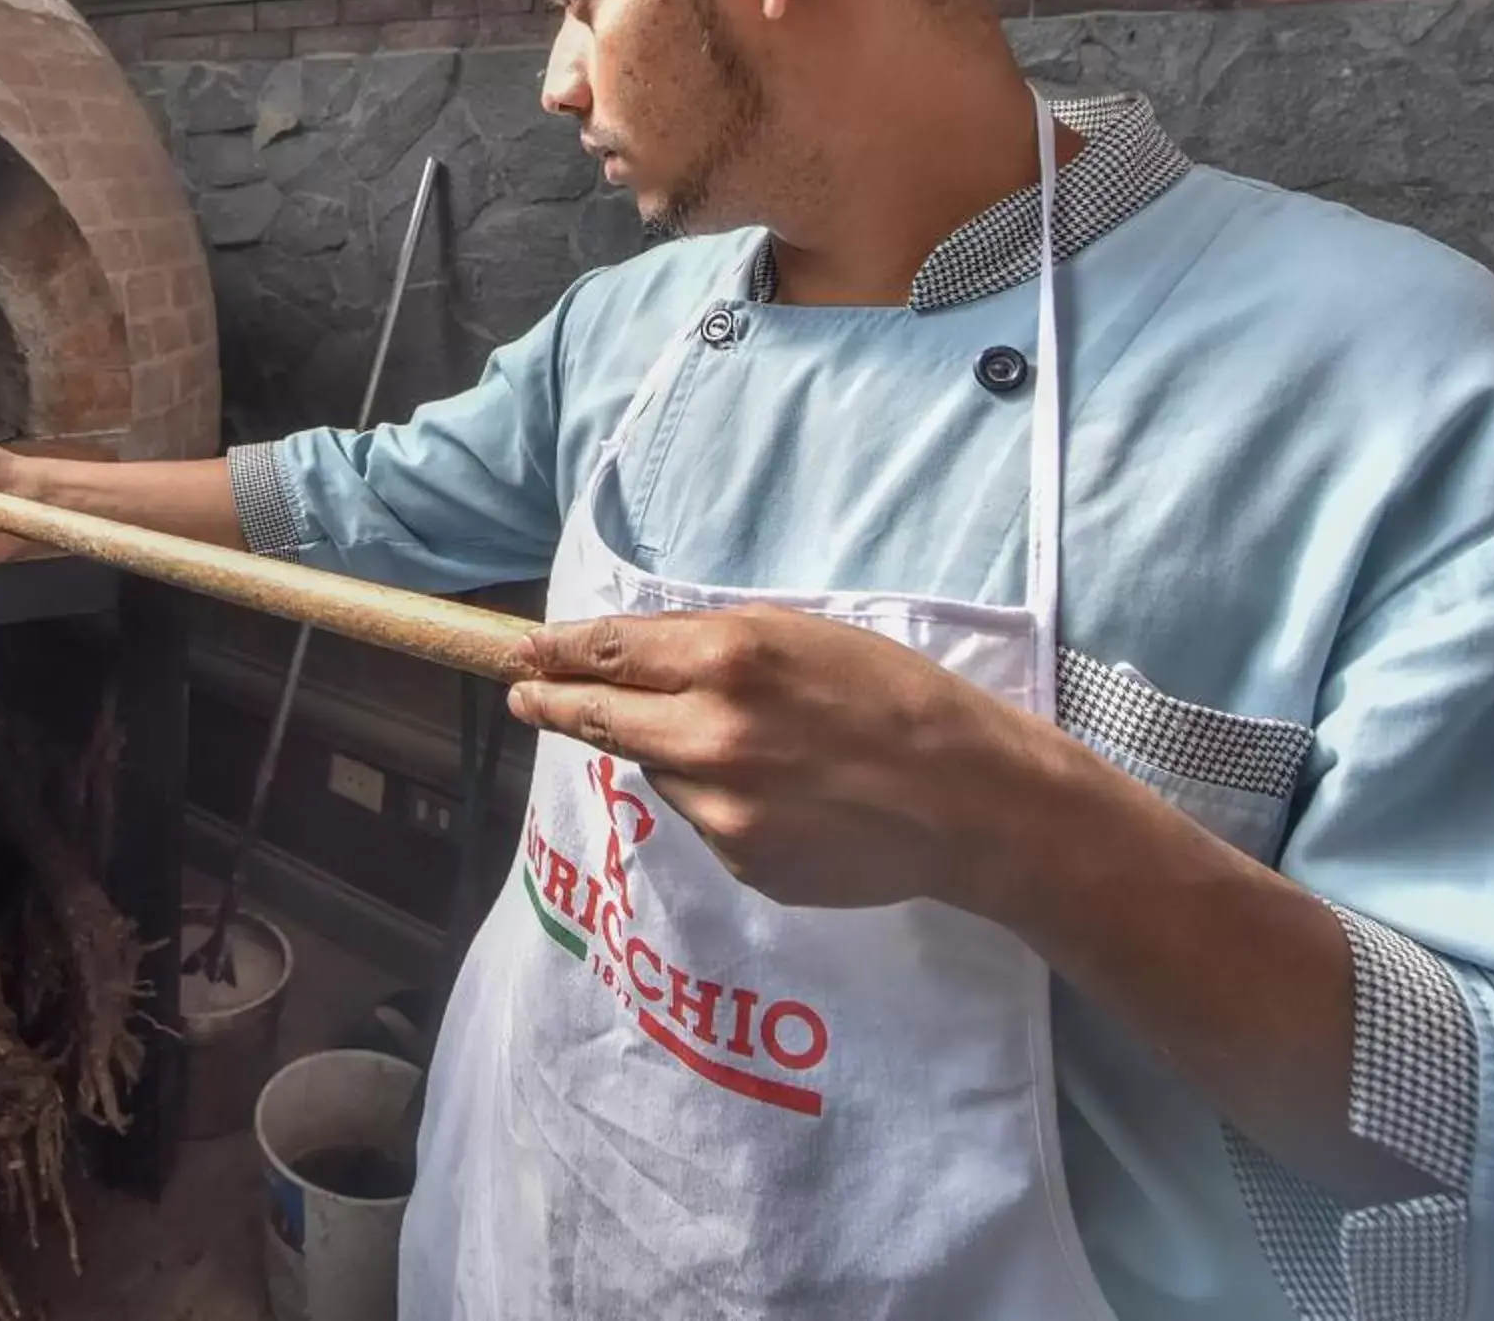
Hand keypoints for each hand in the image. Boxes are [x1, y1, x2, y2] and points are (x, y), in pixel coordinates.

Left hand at [507, 604, 1072, 912]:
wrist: (969, 801)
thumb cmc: (895, 697)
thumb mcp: (802, 635)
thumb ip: (711, 643)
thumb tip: (631, 653)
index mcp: (728, 657)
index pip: (609, 652)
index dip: (557, 652)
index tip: (524, 653)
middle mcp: (709, 730)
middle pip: (597, 717)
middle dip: (553, 704)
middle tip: (525, 697)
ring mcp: (719, 804)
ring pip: (657, 767)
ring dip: (672, 751)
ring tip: (752, 747)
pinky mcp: (738, 858)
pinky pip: (702, 816)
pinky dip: (721, 798)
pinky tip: (784, 794)